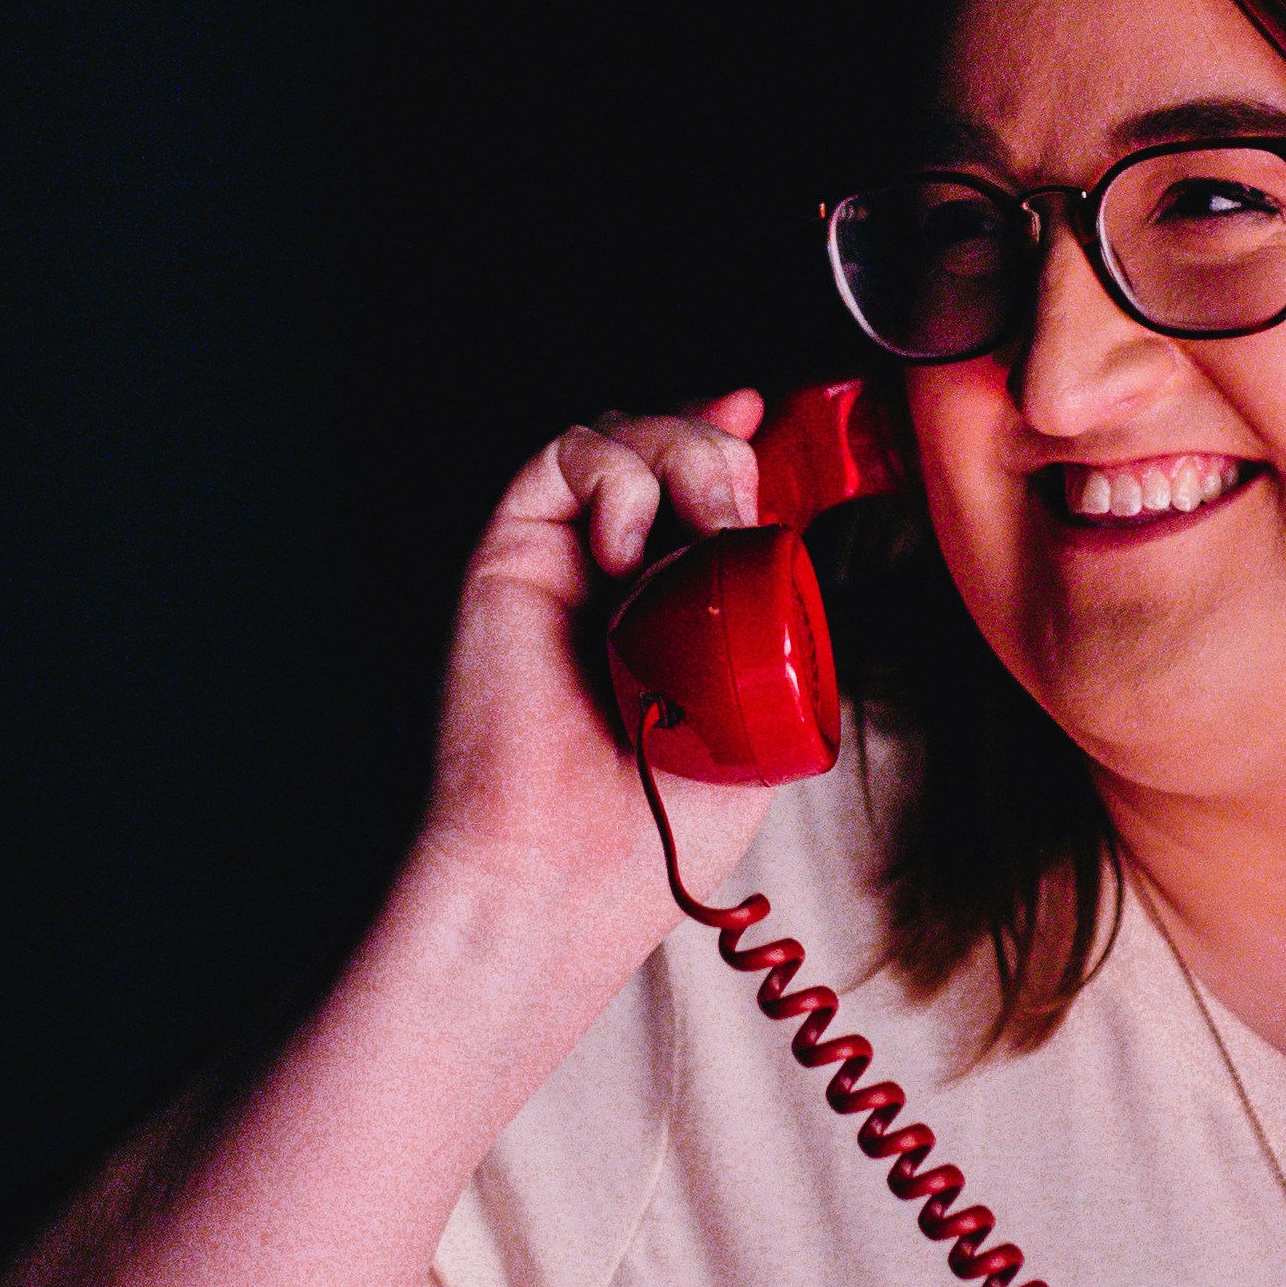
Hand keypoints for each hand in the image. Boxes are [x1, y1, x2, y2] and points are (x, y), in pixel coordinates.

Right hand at [418, 390, 779, 929]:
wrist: (568, 867)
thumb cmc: (656, 823)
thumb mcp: (761, 709)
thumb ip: (770, 620)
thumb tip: (776, 535)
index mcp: (674, 604)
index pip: (699, 483)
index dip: (731, 436)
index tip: (766, 419)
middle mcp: (614, 572)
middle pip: (666, 441)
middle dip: (719, 451)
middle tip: (739, 519)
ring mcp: (562, 559)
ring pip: (618, 433)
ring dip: (678, 453)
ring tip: (699, 536)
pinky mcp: (510, 552)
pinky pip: (560, 456)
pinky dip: (613, 477)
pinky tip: (628, 554)